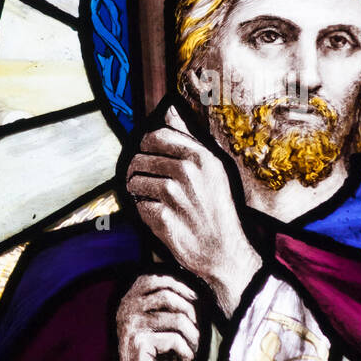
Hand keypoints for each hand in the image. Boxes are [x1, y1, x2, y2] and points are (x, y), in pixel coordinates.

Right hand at [104, 274, 198, 360]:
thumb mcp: (164, 329)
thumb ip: (173, 307)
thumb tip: (200, 288)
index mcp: (129, 301)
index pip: (158, 278)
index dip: (182, 286)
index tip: (198, 301)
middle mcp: (126, 308)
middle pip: (171, 295)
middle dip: (192, 315)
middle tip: (197, 337)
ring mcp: (130, 324)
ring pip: (178, 319)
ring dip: (194, 339)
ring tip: (192, 354)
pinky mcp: (138, 341)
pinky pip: (176, 339)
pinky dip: (188, 354)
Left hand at [126, 106, 262, 315]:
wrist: (224, 252)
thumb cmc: (218, 208)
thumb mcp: (213, 169)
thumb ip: (189, 137)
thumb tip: (170, 108)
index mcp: (201, 156)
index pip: (157, 136)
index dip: (146, 144)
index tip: (148, 155)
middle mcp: (188, 172)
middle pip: (141, 158)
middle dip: (138, 170)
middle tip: (146, 181)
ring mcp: (174, 195)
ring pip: (136, 182)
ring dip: (139, 192)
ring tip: (152, 200)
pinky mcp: (163, 218)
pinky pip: (138, 206)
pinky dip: (144, 213)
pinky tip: (158, 217)